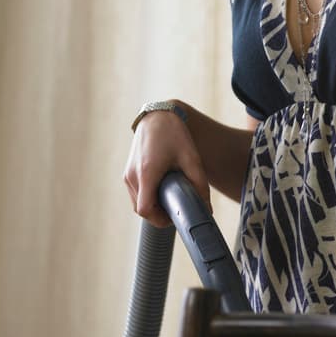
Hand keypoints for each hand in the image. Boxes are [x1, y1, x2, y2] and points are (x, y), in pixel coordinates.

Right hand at [123, 108, 210, 227]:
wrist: (156, 117)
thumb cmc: (173, 135)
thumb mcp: (191, 158)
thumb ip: (200, 184)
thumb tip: (207, 209)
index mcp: (147, 173)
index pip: (145, 210)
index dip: (159, 219)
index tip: (173, 217)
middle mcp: (133, 176)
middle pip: (141, 209)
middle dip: (158, 214)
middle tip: (176, 208)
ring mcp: (128, 174)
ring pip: (137, 203)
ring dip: (152, 206)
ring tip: (170, 197)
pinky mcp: (128, 172)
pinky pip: (136, 194)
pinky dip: (147, 197)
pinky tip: (161, 189)